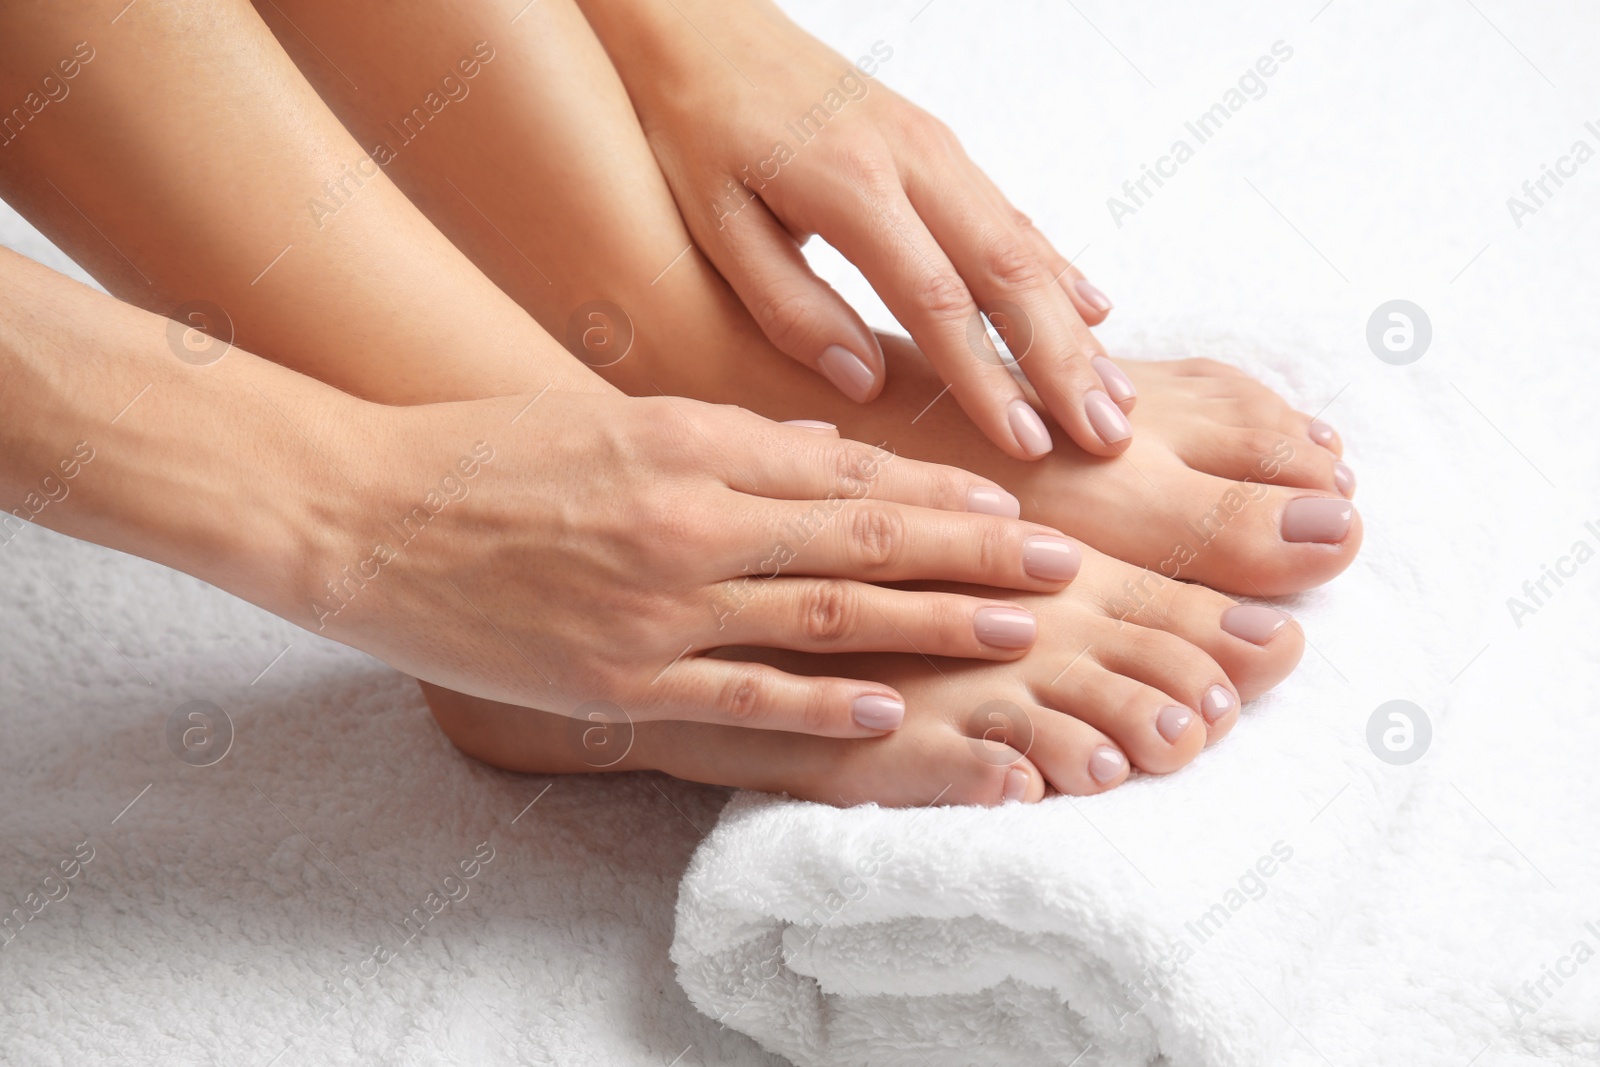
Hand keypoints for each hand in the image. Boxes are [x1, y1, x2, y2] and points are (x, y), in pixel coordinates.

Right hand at [329, 391, 1083, 736]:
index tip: (1014, 503)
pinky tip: (890, 708)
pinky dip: (822, 702)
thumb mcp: (615, 415)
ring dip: (931, 625)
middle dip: (974, 556)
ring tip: (1014, 631)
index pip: (849, 476)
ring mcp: (659, 609)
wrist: (363, 514)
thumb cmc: (489, 454)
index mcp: (692, 450)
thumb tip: (827, 451)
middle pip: (863, 544)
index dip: (942, 493)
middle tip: (1061, 567)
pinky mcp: (619, 679)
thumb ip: (729, 436)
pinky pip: (742, 695)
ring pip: (826, 618)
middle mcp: (691, 525)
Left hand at [579, 0, 1135, 460]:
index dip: (986, 378)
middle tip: (1107, 437)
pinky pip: (1010, 213)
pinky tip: (1093, 310)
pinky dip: (1057, 267)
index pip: (938, 301)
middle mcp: (912, 160)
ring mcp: (935, 147)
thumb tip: (866, 383)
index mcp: (851, 188)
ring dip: (1074, 325)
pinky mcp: (939, 144)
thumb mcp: (717, 227)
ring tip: (1115, 395)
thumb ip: (790, 307)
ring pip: (1024, 243)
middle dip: (1063, 362)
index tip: (1026, 443)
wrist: (702, 27)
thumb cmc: (696, 131)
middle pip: (1008, 273)